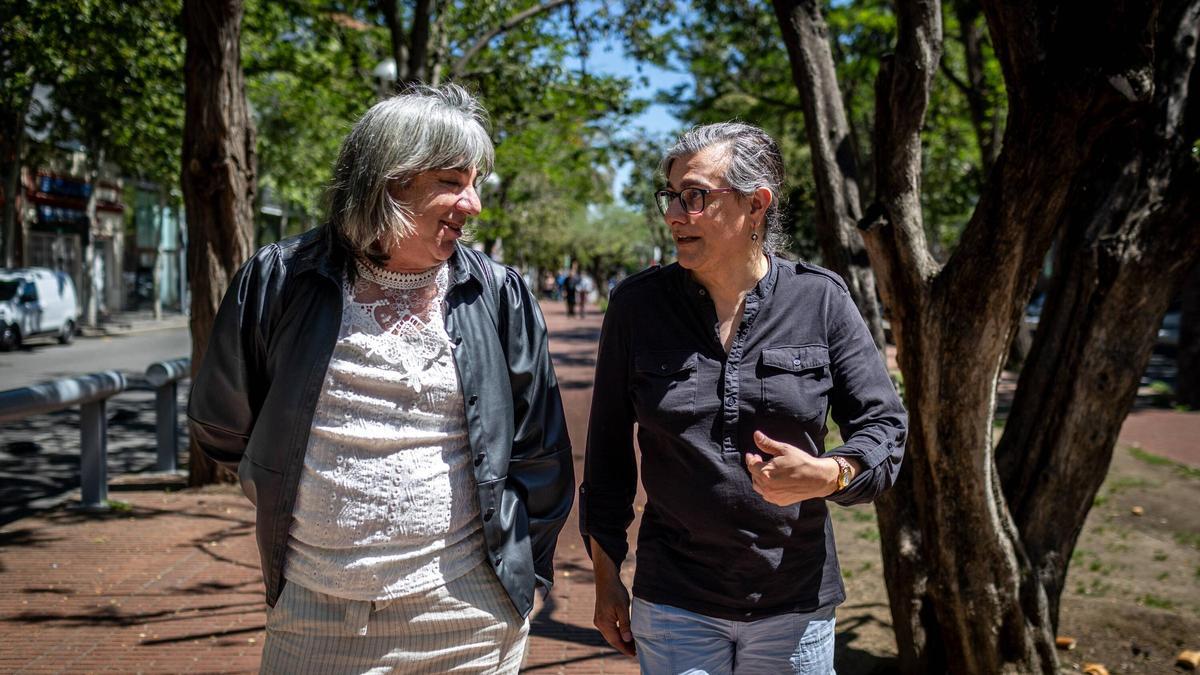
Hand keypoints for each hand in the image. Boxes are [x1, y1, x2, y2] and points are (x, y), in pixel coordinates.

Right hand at [590, 540, 636, 656]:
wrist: (606, 578)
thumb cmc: (615, 591)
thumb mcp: (623, 608)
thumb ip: (625, 625)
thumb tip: (627, 639)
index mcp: (603, 623)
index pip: (615, 641)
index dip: (625, 649)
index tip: (635, 654)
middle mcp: (599, 623)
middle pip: (612, 640)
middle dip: (624, 646)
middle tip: (636, 651)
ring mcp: (599, 620)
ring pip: (611, 635)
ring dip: (621, 640)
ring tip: (633, 644)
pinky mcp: (601, 616)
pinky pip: (609, 629)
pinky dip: (617, 633)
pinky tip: (625, 634)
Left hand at [745, 430, 841, 505]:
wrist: (818, 478)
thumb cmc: (801, 462)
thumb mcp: (784, 449)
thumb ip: (767, 444)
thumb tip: (755, 434)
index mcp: (766, 473)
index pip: (751, 465)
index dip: (750, 459)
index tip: (752, 454)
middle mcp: (767, 487)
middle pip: (754, 476)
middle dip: (755, 467)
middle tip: (759, 459)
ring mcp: (773, 496)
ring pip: (759, 487)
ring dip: (759, 478)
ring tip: (765, 470)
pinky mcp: (780, 501)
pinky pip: (767, 494)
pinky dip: (766, 487)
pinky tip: (772, 481)